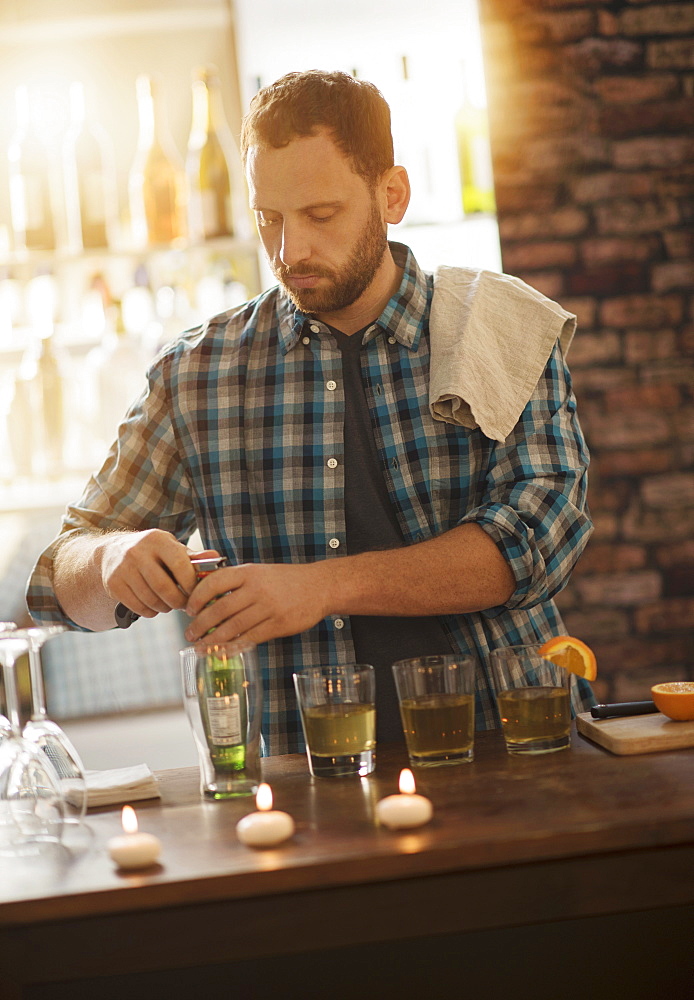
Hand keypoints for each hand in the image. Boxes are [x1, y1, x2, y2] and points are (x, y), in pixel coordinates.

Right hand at [98, 528, 218, 619]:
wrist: (112, 552)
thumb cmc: (152, 552)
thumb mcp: (171, 549)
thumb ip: (194, 557)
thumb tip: (216, 558)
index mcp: (158, 540)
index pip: (181, 566)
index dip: (191, 585)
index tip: (196, 594)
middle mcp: (138, 552)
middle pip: (164, 588)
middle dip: (179, 601)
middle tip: (185, 605)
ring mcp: (123, 568)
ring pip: (151, 599)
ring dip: (165, 608)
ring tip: (170, 604)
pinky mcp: (113, 584)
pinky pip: (138, 607)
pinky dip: (150, 612)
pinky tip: (154, 606)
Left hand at [184, 562, 329, 644]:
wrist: (319, 587)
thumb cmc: (285, 580)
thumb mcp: (259, 572)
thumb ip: (235, 582)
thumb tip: (205, 598)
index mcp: (249, 572)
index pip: (214, 583)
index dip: (197, 597)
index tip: (188, 609)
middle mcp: (257, 589)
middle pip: (220, 609)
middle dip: (200, 624)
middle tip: (189, 633)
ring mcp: (268, 608)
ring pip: (233, 627)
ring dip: (213, 639)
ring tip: (200, 647)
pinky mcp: (278, 625)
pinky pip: (250, 638)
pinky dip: (233, 646)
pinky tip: (223, 651)